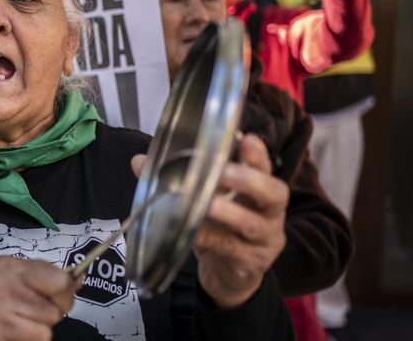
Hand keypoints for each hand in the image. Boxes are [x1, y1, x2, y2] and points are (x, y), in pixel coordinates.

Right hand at [0, 256, 79, 340]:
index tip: (62, 291)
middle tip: (38, 309)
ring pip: (46, 331)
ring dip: (40, 328)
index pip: (59, 281)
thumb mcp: (3, 269)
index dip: (67, 289)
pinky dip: (28, 338)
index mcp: (8, 269)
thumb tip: (78, 279)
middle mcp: (3, 292)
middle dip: (53, 311)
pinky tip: (14, 332)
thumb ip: (40, 272)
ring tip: (23, 321)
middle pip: (55, 310)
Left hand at [193, 134, 287, 308]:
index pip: (264, 167)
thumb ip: (178, 179)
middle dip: (250, 180)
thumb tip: (138, 162)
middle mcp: (269, 213)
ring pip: (252, 224)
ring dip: (228, 212)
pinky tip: (193, 233)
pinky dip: (209, 239)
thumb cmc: (219, 228)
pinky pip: (230, 249)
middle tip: (224, 171)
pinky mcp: (250, 263)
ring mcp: (264, 240)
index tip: (245, 138)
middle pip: (273, 193)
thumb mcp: (203, 200)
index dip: (257, 154)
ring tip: (208, 204)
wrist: (228, 275)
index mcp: (259, 190)